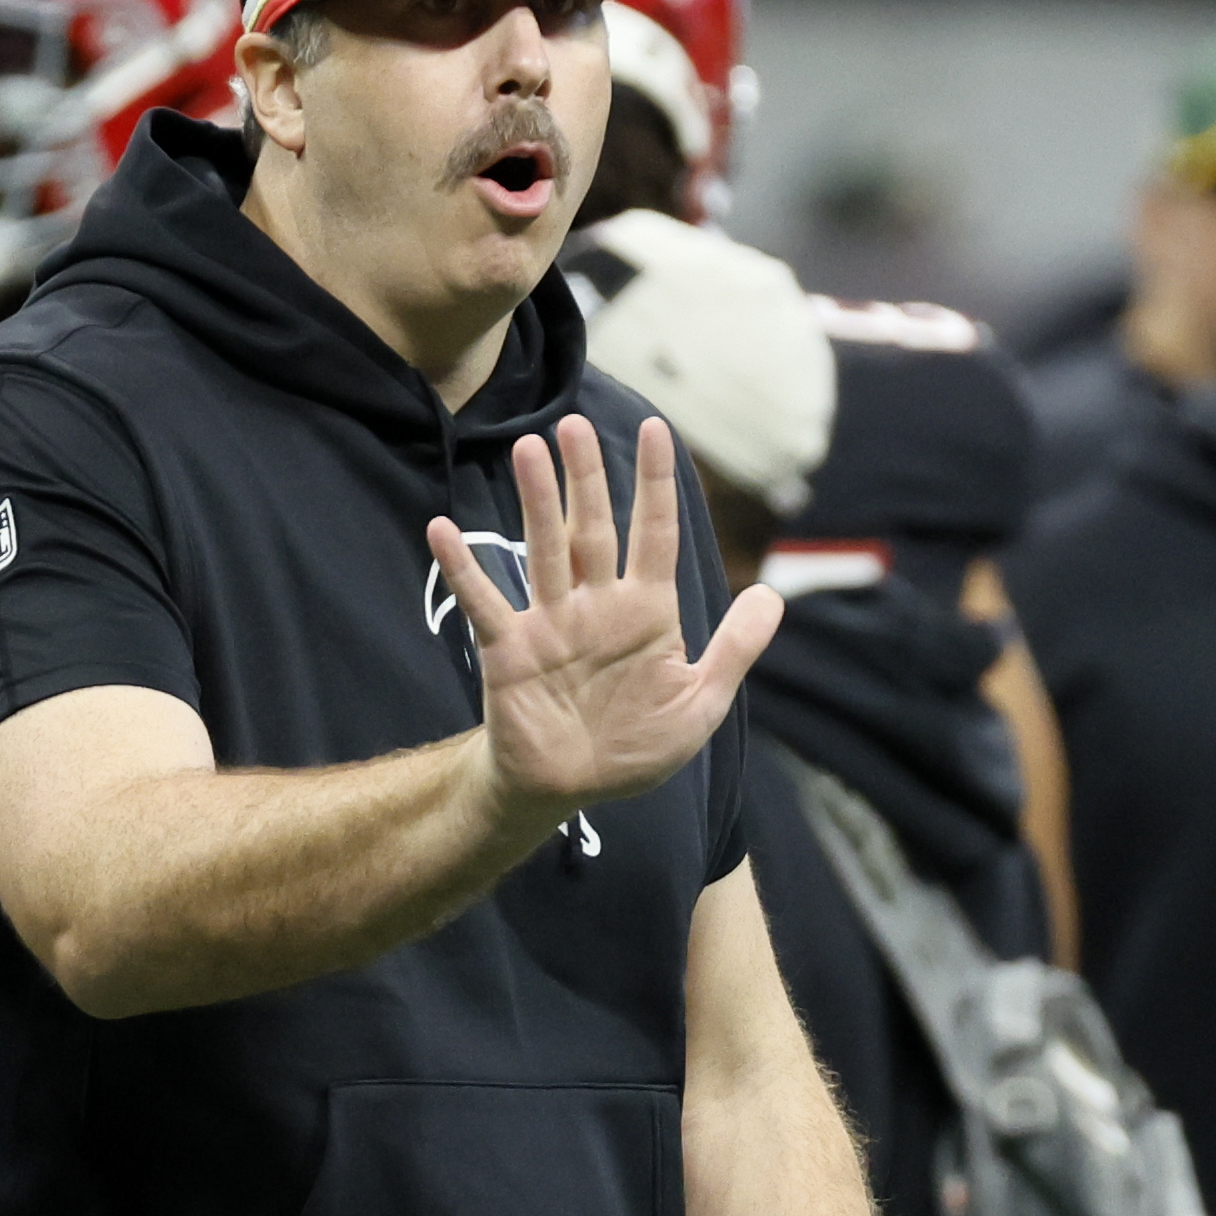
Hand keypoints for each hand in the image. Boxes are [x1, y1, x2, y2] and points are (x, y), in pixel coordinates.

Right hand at [430, 415, 781, 819]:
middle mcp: (596, 605)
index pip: (654, 533)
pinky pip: (484, 603)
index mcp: (646, 612)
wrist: (573, 791)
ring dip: (536, 501)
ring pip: (544, 550)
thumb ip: (735, 650)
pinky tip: (440, 529)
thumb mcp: (699, 704)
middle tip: (573, 424)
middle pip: (592, 527)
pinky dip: (464, 569)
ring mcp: (550, 624)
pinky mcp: (510, 651)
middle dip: (586, 476)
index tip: (657, 429)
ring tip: (527, 450)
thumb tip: (774, 596)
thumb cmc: (634, 747)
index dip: (656, 483)